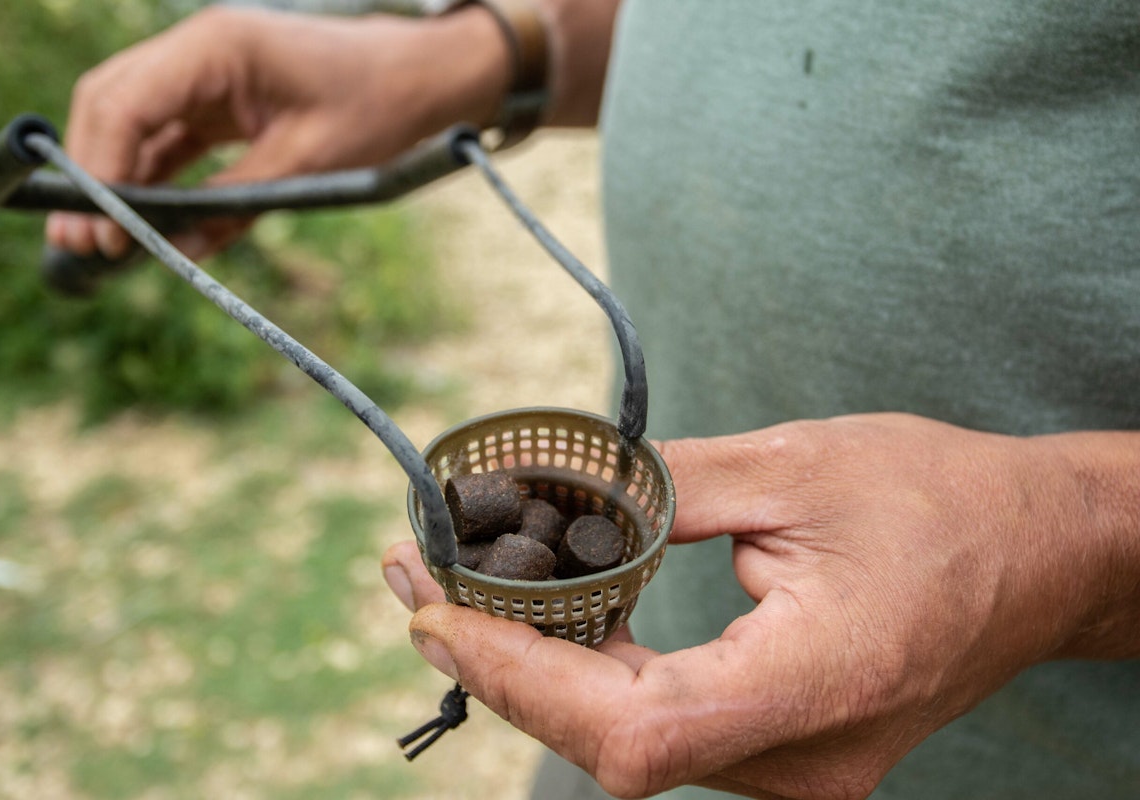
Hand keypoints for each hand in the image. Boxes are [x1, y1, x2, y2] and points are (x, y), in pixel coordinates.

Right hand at [45, 4, 509, 259]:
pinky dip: (148, 175)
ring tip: (99, 243)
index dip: (97, 167)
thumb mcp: (306, 165)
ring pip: (132, 121)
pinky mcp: (219, 98)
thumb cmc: (377, 108)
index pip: (126, 102)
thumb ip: (233, 205)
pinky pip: (166, 135)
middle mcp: (199, 49)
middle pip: (112, 105)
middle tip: (79, 242)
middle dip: (90, 172)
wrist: (421, 79)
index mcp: (218, 46)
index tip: (91, 227)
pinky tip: (139, 221)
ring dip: (113, 178)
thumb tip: (173, 251)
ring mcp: (206, 70)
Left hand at [382, 413, 1137, 798]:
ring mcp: (795, 770)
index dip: (520, 678)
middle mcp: (801, 761)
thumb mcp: (797, 465)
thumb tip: (550, 491)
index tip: (437, 610)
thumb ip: (662, 487)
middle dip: (501, 663)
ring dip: (538, 672)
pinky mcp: (786, 750)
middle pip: (611, 744)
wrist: (1041, 554)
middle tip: (419, 580)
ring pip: (628, 743)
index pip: (631, 729)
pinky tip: (552, 619)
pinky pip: (665, 727)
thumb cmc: (944, 500)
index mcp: (817, 686)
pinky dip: (595, 678)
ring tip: (458, 592)